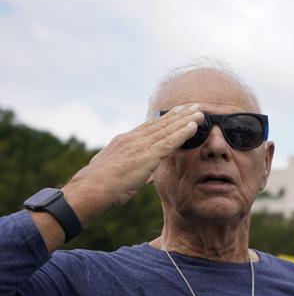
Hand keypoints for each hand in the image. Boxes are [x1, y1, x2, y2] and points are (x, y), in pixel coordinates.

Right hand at [62, 105, 203, 219]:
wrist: (90, 189)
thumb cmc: (99, 185)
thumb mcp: (114, 169)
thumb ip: (125, 165)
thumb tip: (132, 169)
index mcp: (125, 141)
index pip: (149, 127)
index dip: (165, 119)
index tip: (178, 112)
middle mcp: (133, 139)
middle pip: (161, 123)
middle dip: (179, 114)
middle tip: (194, 105)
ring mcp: (140, 146)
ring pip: (168, 129)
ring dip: (186, 119)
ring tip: (200, 111)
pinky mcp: (146, 156)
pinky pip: (169, 142)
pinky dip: (183, 133)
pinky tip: (194, 126)